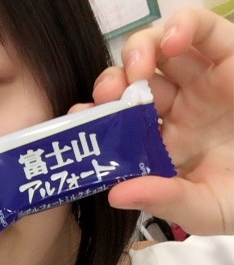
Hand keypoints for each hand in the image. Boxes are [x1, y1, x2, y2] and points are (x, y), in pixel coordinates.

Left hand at [93, 8, 233, 234]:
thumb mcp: (202, 209)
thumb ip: (162, 200)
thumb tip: (114, 195)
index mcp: (160, 144)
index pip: (118, 123)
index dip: (95, 116)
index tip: (77, 118)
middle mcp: (175, 110)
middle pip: (131, 83)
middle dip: (112, 83)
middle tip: (107, 95)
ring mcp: (200, 82)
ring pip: (159, 50)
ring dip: (138, 52)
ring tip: (138, 70)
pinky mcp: (229, 58)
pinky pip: (203, 29)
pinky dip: (183, 25)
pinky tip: (172, 42)